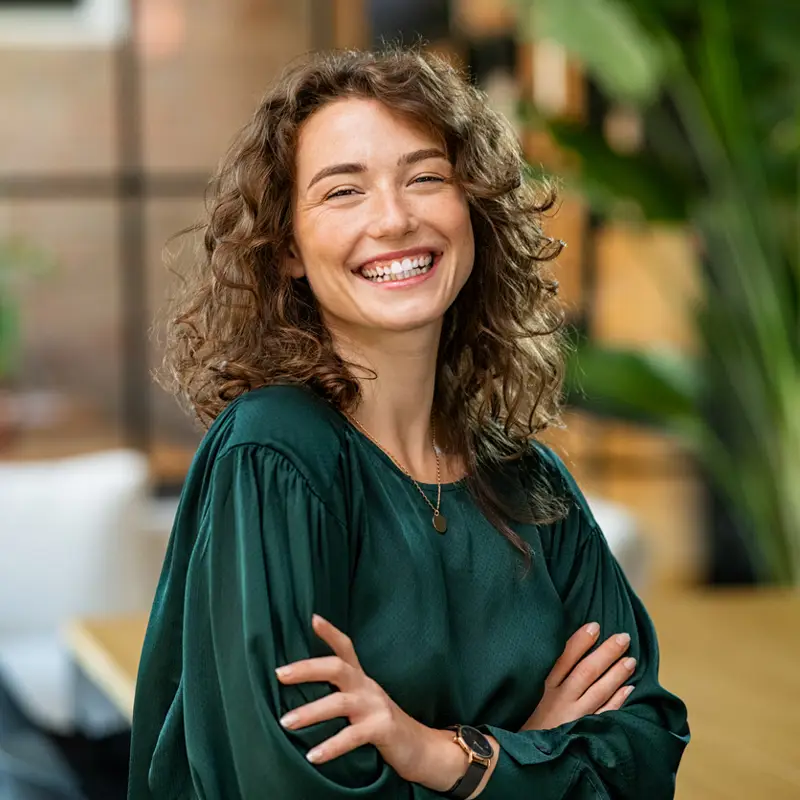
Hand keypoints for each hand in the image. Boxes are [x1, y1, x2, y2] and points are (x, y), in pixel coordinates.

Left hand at [275, 614, 464, 790]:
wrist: (420, 747)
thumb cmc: (381, 724)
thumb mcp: (362, 701)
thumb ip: (340, 692)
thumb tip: (302, 690)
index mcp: (361, 679)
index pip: (346, 648)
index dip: (330, 633)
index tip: (312, 618)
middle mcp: (367, 687)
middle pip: (337, 668)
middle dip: (307, 668)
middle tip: (280, 674)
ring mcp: (376, 706)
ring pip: (340, 703)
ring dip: (310, 712)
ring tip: (286, 722)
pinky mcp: (382, 728)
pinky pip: (352, 736)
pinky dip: (331, 746)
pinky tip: (312, 756)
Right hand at [520, 622, 635, 730]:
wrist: (522, 756)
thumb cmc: (524, 719)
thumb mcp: (525, 693)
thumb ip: (541, 674)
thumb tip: (557, 649)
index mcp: (543, 686)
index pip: (564, 658)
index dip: (580, 641)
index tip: (595, 626)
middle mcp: (560, 699)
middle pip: (586, 671)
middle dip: (606, 653)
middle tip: (624, 637)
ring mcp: (573, 716)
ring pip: (598, 691)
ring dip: (616, 674)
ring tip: (631, 660)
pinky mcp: (582, 732)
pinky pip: (604, 715)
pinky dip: (617, 701)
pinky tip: (629, 689)